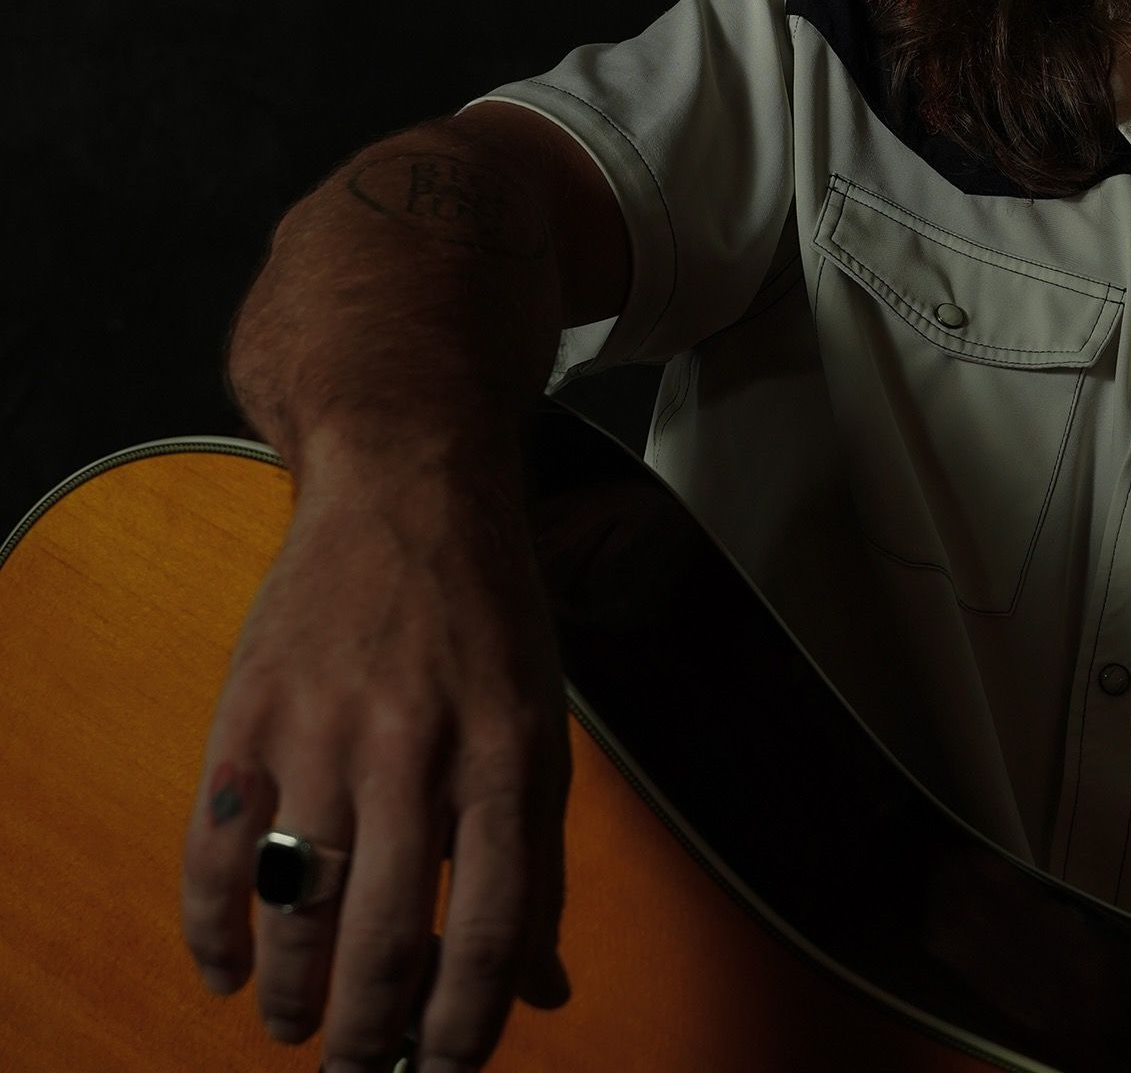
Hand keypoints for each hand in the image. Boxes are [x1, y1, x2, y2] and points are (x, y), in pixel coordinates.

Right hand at [181, 462, 573, 1069]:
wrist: (408, 484)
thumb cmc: (487, 611)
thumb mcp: (542, 719)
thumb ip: (541, 858)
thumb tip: (544, 989)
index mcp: (507, 750)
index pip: (488, 926)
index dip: (468, 1024)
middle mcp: (416, 746)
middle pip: (383, 935)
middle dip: (369, 1035)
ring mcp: (324, 729)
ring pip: (297, 908)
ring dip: (294, 996)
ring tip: (301, 1032)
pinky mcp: (250, 713)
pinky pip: (217, 851)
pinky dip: (215, 929)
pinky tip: (229, 971)